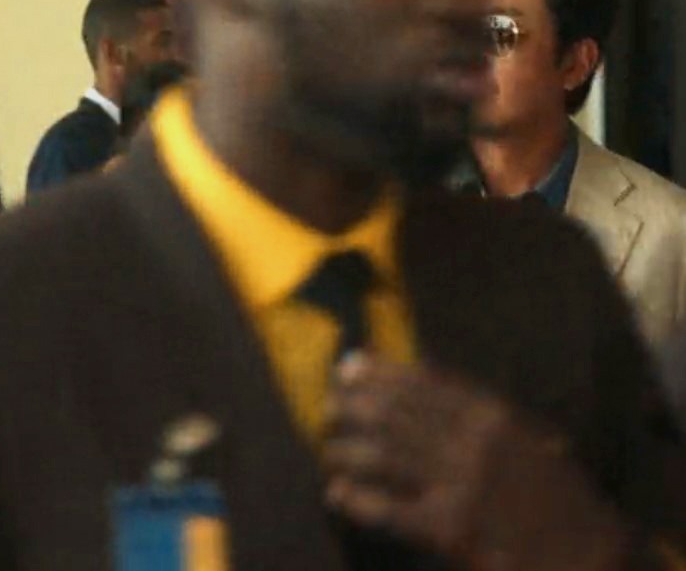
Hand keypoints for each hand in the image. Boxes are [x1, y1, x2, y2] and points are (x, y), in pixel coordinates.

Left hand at [323, 355, 631, 570]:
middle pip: (394, 413)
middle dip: (353, 407)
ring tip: (331, 449)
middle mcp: (470, 441)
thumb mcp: (524, 438)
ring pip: (383, 455)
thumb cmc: (557, 496)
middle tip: (328, 407)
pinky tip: (338, 493)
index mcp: (490, 415)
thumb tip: (424, 384)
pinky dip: (357, 499)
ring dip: (348, 450)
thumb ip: (478, 414)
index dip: (378, 372)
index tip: (347, 365)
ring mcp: (458, 483)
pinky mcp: (449, 528)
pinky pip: (389, 507)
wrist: (590, 554)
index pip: (420, 382)